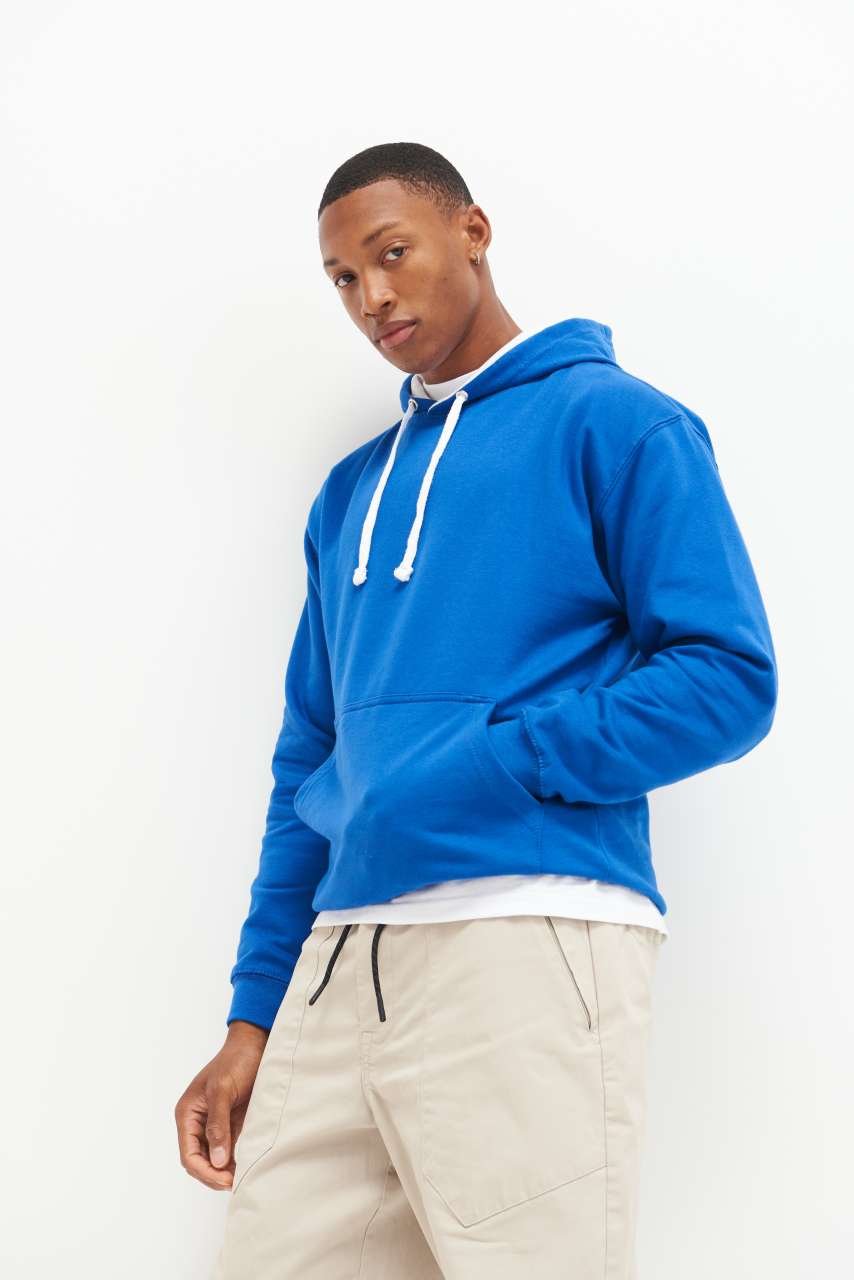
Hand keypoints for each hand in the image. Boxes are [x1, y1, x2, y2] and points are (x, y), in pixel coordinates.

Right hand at [174, 1020, 268, 1189]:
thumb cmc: (235, 1061)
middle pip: (199, 1161)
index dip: (204, 1171)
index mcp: (187, 1114)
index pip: (188, 1154)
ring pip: (214, 1159)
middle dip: (214, 1175)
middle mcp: (197, 1122)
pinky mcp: (231, 1123)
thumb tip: (217, 1161)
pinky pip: (229, 1149)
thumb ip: (218, 1124)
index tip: (225, 1180)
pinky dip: (235, 1160)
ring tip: (243, 1177)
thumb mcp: (223, 1090)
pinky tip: (247, 1165)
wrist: (255, 1045)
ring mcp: (214, 1124)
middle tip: (236, 1183)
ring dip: (225, 1171)